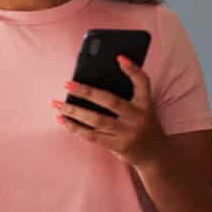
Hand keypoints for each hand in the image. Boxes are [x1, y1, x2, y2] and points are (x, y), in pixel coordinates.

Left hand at [50, 55, 165, 167]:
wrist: (155, 154)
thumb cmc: (142, 124)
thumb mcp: (142, 107)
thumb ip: (125, 94)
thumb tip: (91, 81)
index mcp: (146, 103)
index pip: (143, 82)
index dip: (133, 70)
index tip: (118, 57)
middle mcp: (138, 118)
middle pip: (111, 101)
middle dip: (87, 92)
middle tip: (67, 84)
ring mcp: (128, 133)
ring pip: (97, 120)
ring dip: (74, 111)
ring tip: (56, 104)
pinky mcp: (117, 146)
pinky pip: (92, 136)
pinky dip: (75, 127)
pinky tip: (62, 119)